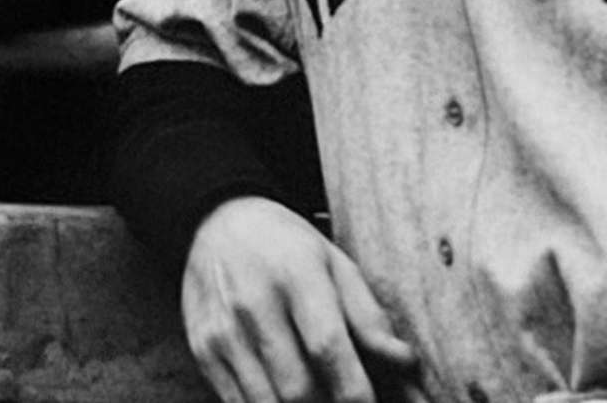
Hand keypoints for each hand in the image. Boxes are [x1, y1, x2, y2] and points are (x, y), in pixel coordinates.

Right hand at [183, 197, 419, 402]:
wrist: (216, 222)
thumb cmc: (287, 247)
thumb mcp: (336, 264)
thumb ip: (369, 318)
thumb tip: (404, 363)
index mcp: (295, 274)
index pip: (327, 347)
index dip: (355, 392)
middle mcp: (253, 304)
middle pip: (297, 389)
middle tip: (345, 399)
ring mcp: (221, 331)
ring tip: (320, 397)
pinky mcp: (202, 351)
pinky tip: (286, 396)